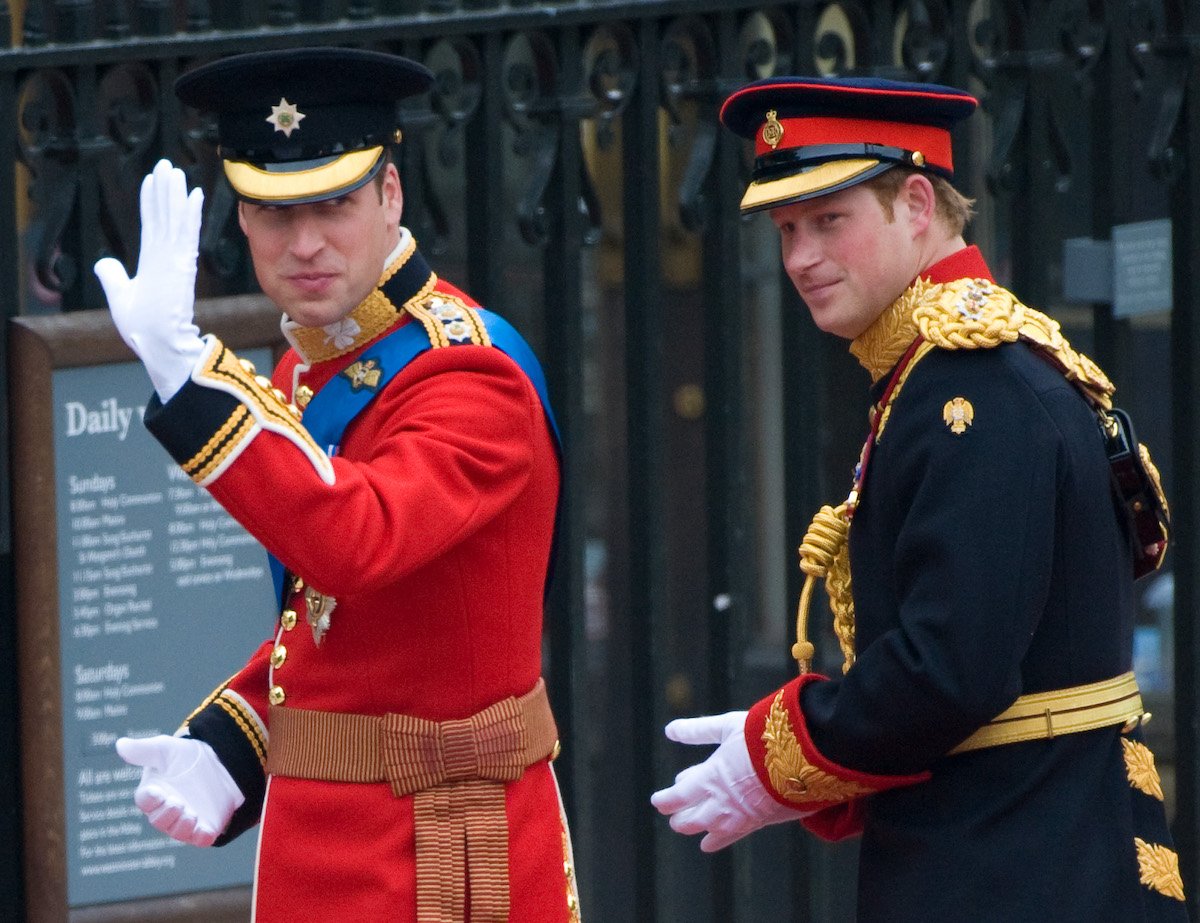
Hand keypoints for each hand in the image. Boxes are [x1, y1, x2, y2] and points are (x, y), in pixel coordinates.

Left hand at [94, 159, 205, 401]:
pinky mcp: (182, 264)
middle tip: (167, 165)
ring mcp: (176, 260)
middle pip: (165, 216)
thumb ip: (113, 277)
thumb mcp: (120, 297)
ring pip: (175, 219)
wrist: (157, 343)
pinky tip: (192, 194)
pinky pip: (185, 233)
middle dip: (165, 190)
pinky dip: (189, 213)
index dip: (151, 202)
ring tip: (176, 170)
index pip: (152, 225)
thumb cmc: (142, 328)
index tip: (152, 180)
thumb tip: (104, 262)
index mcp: (154, 264)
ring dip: (176, 194)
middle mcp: (167, 258)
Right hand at [116, 734, 243, 846]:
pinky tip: (205, 832)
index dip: (149, 799)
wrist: (220, 762)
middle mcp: (166, 810)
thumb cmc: (185, 756)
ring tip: (191, 815)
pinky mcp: (205, 826)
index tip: (156, 791)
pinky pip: (201, 838)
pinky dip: (202, 837)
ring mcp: (185, 820)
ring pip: (178, 832)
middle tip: (177, 803)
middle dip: (167, 814)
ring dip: (182, 826)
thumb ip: (144, 749)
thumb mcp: (166, 749)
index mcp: (153, 792)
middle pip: (159, 820)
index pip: (145, 801)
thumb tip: (120, 744)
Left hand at [651, 710, 807, 851]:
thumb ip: (698, 731)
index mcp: (710, 778)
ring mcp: (739, 816)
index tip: (657, 800)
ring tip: (684, 825)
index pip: (677, 798)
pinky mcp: (758, 822)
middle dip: (678, 816)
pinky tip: (708, 844)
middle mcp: (720, 803)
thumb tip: (670, 730)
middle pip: (689, 819)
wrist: (804, 759)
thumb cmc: (763, 737)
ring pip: (707, 830)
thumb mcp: (727, 727)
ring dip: (694, 827)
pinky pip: (730, 837)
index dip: (665, 800)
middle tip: (672, 812)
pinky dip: (716, 840)